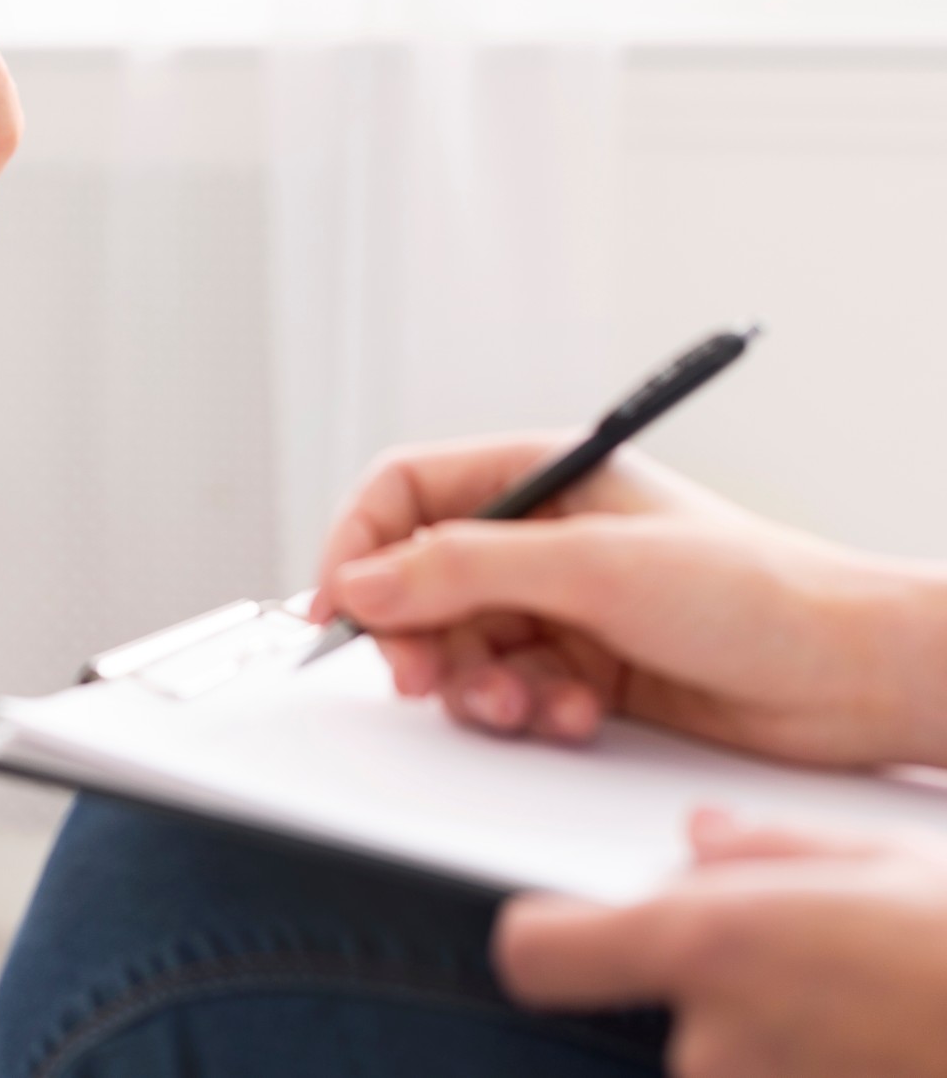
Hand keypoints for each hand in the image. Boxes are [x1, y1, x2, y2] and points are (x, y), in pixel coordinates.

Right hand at [307, 434, 946, 766]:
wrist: (850, 676)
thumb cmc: (754, 593)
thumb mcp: (591, 568)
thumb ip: (462, 569)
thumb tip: (360, 582)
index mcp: (540, 477)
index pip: (405, 493)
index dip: (359, 547)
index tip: (341, 610)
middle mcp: (540, 539)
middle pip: (418, 582)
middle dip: (417, 637)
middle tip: (426, 679)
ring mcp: (558, 607)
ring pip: (458, 648)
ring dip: (478, 686)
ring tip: (526, 705)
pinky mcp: (579, 670)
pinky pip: (507, 692)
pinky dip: (528, 712)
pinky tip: (577, 715)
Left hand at [497, 809, 946, 1077]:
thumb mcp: (887, 860)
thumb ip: (770, 856)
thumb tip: (702, 846)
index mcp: (712, 946)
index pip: (538, 953)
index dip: (558, 940)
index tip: (583, 932)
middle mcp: (718, 1043)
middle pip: (671, 1014)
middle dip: (733, 994)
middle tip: (836, 969)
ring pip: (740, 1065)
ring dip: (792, 1045)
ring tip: (886, 1010)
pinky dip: (830, 1070)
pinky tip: (894, 1045)